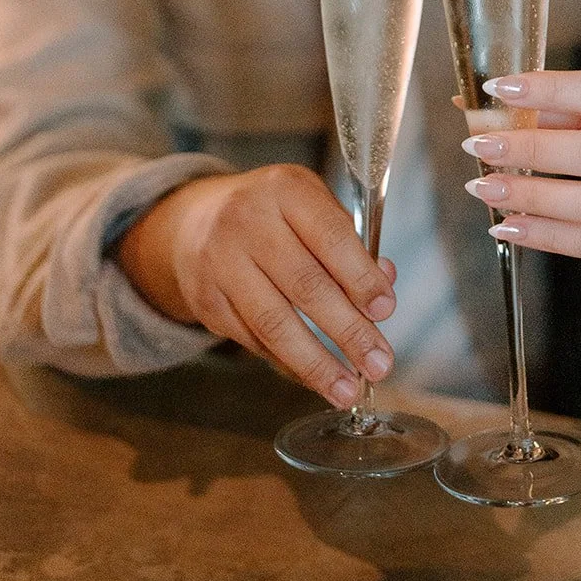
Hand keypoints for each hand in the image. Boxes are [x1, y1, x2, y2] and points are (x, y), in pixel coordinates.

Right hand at [115, 165, 396, 404]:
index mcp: (285, 190)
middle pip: (305, 285)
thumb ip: (349, 243)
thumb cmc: (272, 214)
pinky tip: (314, 377)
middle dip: (348, 331)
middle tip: (379, 364)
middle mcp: (248, 221)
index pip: (330, 236)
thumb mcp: (311, 205)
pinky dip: (288, 363)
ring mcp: (220, 262)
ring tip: (348, 390)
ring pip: (274, 323)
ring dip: (316, 363)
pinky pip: (253, 340)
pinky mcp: (205, 300)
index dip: (360, 276)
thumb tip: (384, 287)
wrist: (195, 221)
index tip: (385, 309)